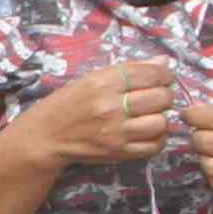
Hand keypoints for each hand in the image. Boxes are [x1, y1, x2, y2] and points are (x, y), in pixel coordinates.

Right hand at [9, 58, 174, 165]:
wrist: (47, 135)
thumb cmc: (70, 102)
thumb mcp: (93, 78)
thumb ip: (130, 69)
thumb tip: (164, 61)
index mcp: (103, 82)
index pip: (151, 74)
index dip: (165, 74)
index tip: (163, 77)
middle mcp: (111, 107)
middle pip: (161, 98)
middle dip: (164, 95)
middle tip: (156, 96)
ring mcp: (116, 132)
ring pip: (161, 122)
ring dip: (161, 117)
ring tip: (150, 114)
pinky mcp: (119, 152)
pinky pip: (155, 145)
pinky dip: (158, 137)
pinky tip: (148, 131)